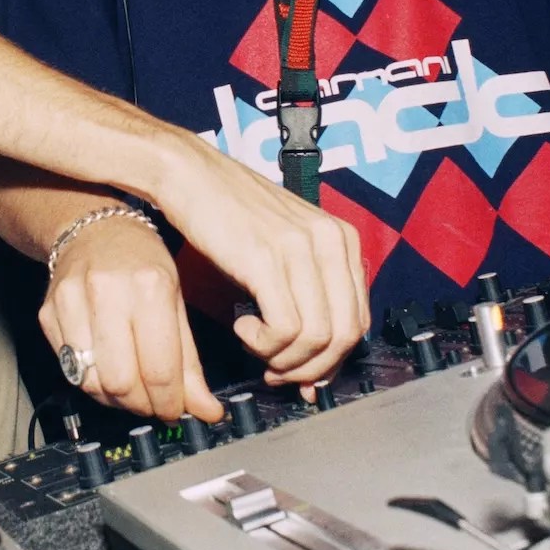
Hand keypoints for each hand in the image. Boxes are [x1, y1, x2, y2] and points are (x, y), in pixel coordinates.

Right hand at [39, 216, 224, 422]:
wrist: (94, 230)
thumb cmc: (140, 262)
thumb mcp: (177, 300)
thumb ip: (190, 361)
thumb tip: (206, 409)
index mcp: (149, 285)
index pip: (159, 368)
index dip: (171, 403)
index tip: (178, 411)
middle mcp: (107, 292)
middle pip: (122, 382)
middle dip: (142, 405)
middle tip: (155, 404)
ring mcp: (71, 302)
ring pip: (91, 383)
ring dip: (117, 399)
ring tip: (133, 389)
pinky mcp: (48, 314)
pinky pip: (70, 370)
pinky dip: (93, 382)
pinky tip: (109, 370)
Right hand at [149, 134, 368, 392]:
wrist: (190, 175)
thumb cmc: (231, 212)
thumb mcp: (286, 245)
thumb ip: (308, 293)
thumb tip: (315, 361)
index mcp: (342, 238)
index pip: (359, 321)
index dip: (331, 360)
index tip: (303, 375)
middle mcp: (330, 240)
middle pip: (344, 335)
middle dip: (310, 368)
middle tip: (277, 372)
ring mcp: (301, 247)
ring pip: (317, 337)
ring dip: (283, 359)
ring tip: (255, 348)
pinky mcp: (266, 258)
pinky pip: (285, 328)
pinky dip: (264, 344)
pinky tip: (242, 328)